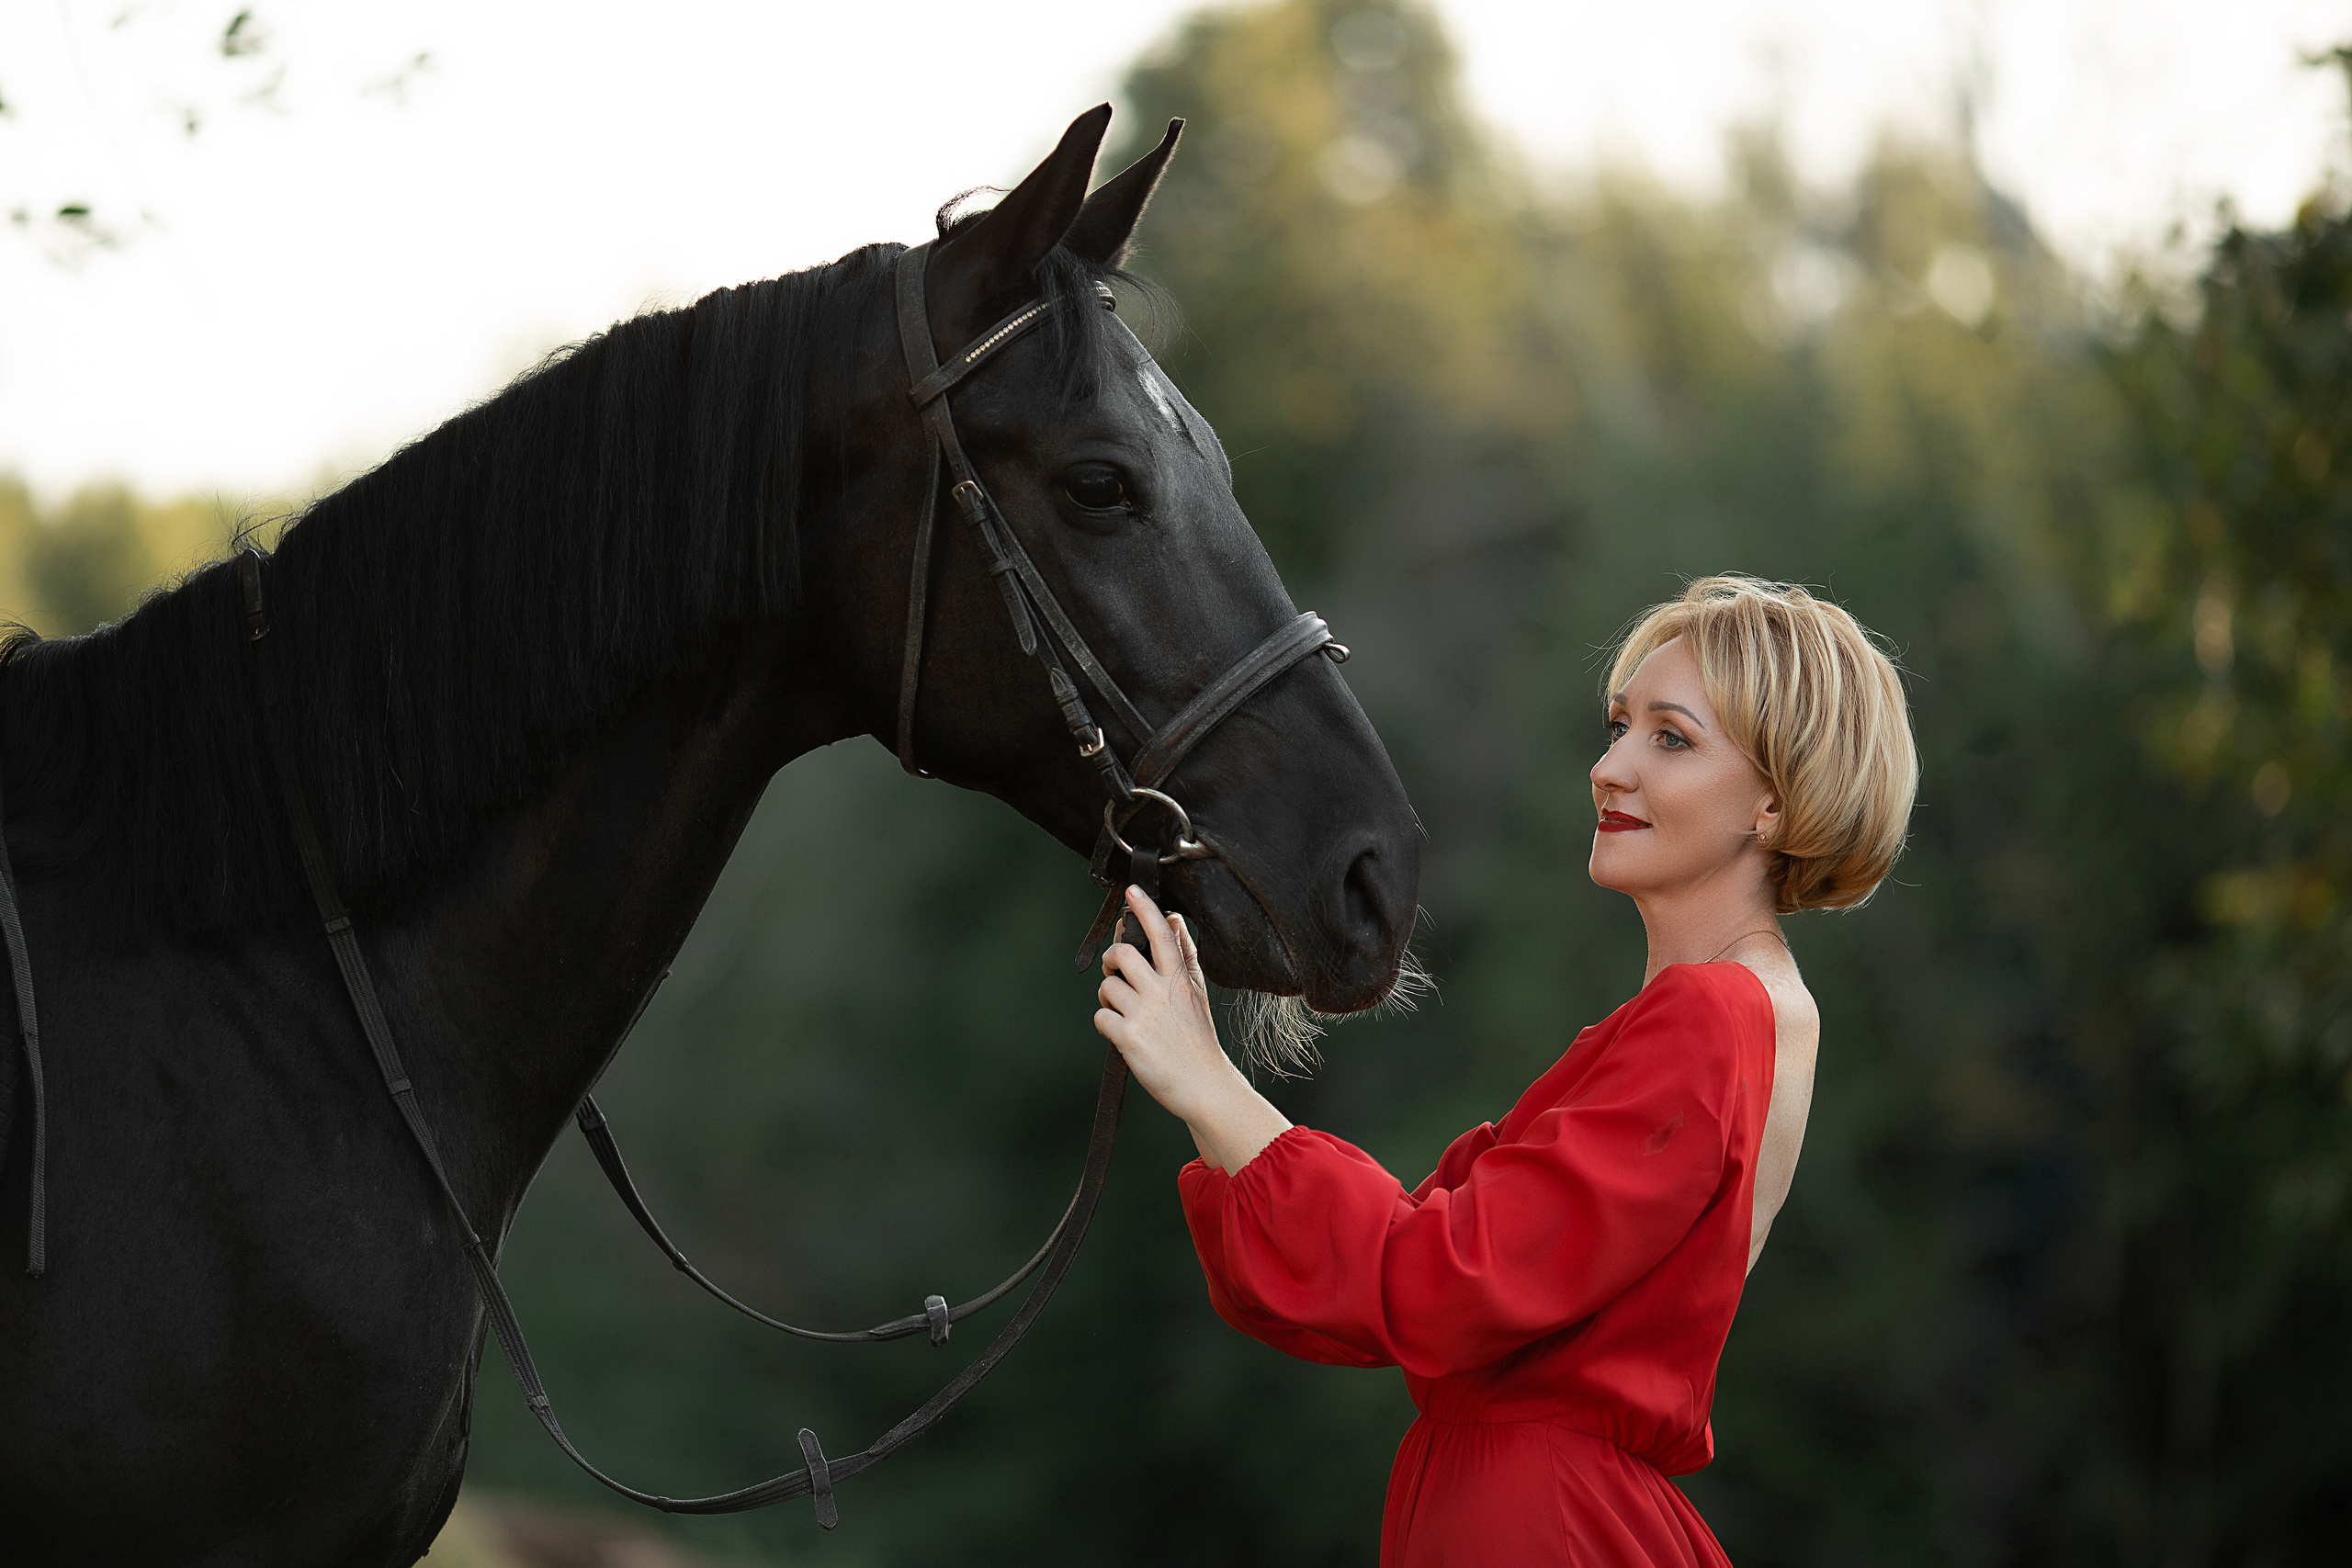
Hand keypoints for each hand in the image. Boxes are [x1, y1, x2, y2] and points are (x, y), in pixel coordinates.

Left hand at [1093, 885, 1289, 1172]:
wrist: (1204, 1085)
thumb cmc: (1197, 1039)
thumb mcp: (1197, 993)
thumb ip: (1184, 956)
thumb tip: (1174, 919)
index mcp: (1180, 981)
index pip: (1163, 936)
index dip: (1146, 911)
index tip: (1132, 891)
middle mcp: (1163, 993)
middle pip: (1123, 955)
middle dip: (1111, 960)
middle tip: (1115, 973)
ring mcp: (1145, 1015)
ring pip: (1107, 987)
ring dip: (1109, 998)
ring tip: (1126, 1014)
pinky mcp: (1129, 1038)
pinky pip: (1100, 1017)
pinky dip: (1106, 1023)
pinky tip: (1122, 1035)